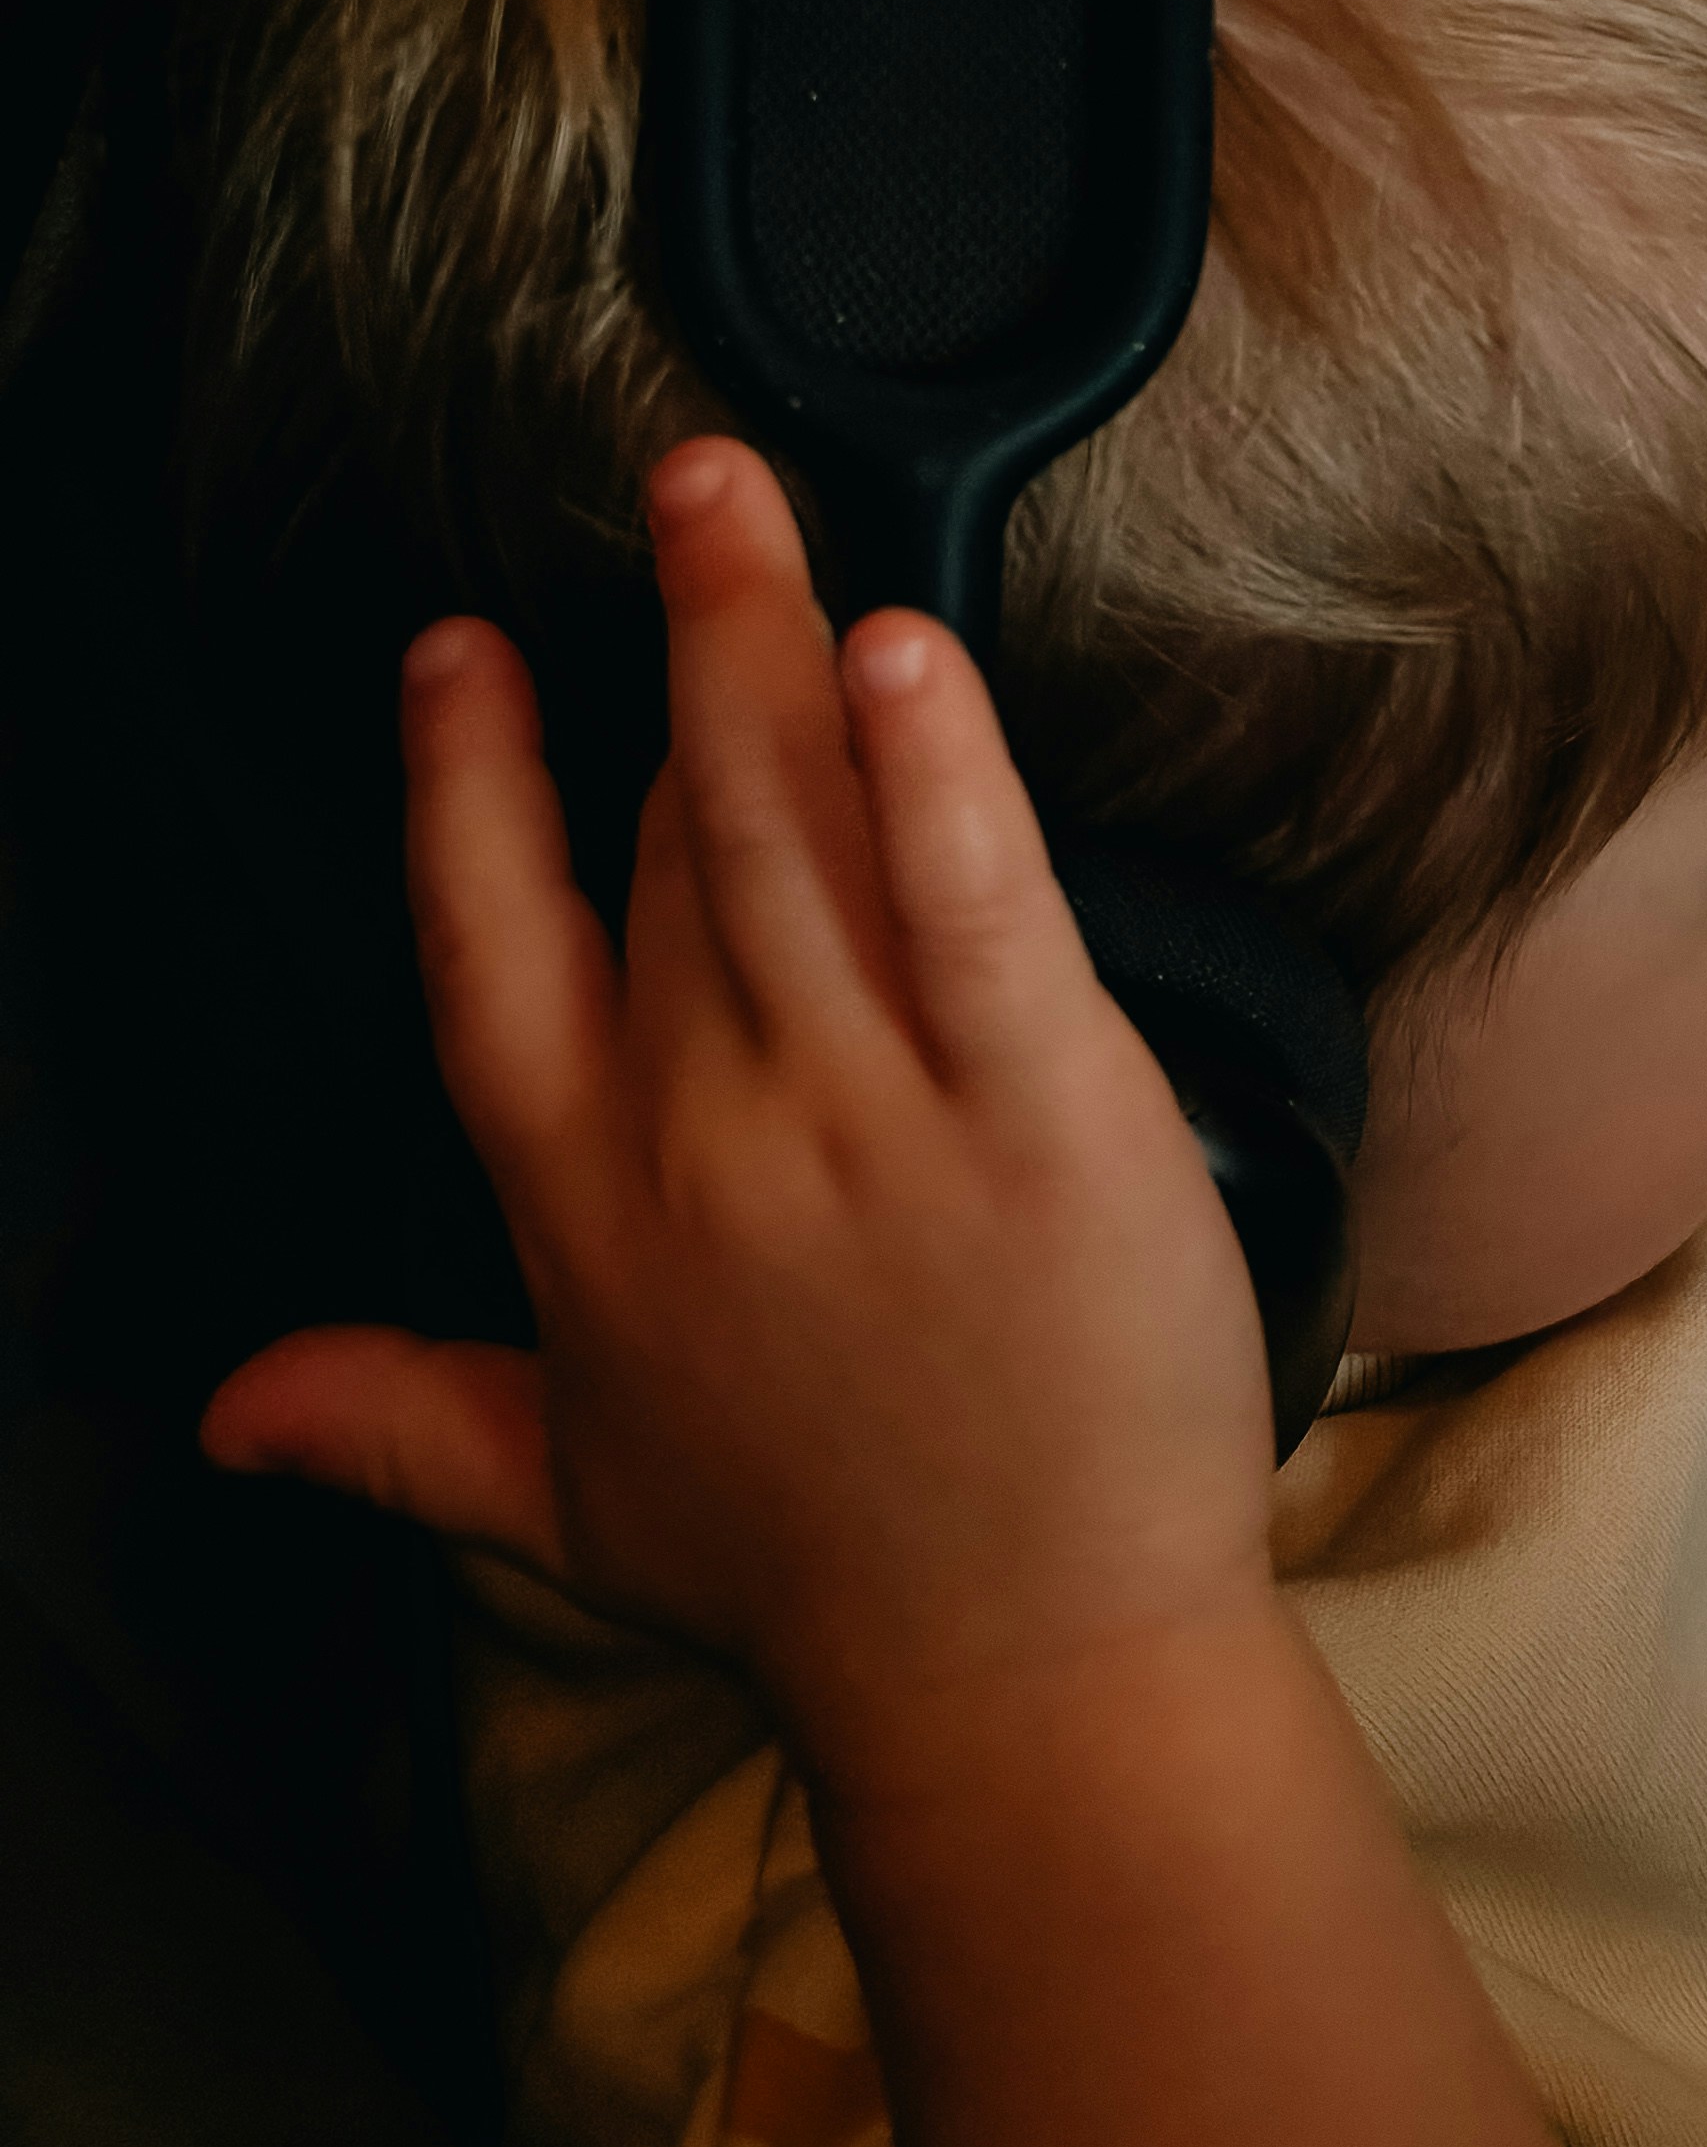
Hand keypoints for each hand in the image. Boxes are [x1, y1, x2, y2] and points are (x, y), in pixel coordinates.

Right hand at [202, 443, 1279, 1805]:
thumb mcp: (563, 1496)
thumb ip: (392, 1415)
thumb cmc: (814, 1574)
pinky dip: (933, 776)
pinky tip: (903, 653)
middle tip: (683, 470)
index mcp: (585, 1204)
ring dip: (766, 640)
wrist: (1023, 1675)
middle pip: (667, 838)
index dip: (462, 788)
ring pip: (793, 830)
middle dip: (674, 638)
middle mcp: (705, 1134)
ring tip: (746, 498)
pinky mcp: (1043, 1107)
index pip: (488, 949)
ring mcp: (871, 1115)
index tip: (454, 650)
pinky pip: (971, 905)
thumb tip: (223, 1406)